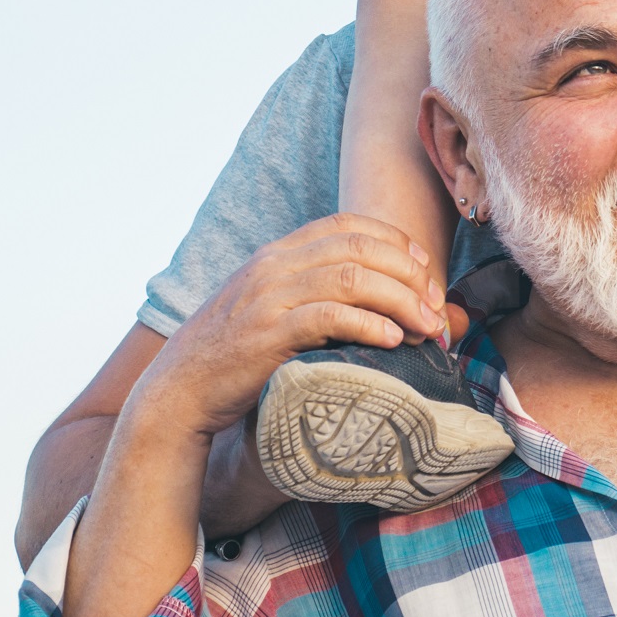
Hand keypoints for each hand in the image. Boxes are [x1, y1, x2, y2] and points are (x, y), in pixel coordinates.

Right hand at [122, 216, 448, 448]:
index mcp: (277, 254)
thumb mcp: (276, 313)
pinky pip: (329, 317)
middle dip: (409, 273)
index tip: (425, 268)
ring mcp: (269, 298)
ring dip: (401, 300)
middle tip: (437, 305)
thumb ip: (324, 301)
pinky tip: (393, 340)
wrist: (179, 391)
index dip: (395, 241)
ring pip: (352, 278)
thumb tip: (392, 309)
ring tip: (428, 327)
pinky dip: (368, 324)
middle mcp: (274, 266)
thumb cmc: (236, 357)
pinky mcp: (267, 334)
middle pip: (359, 248)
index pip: (347, 225)